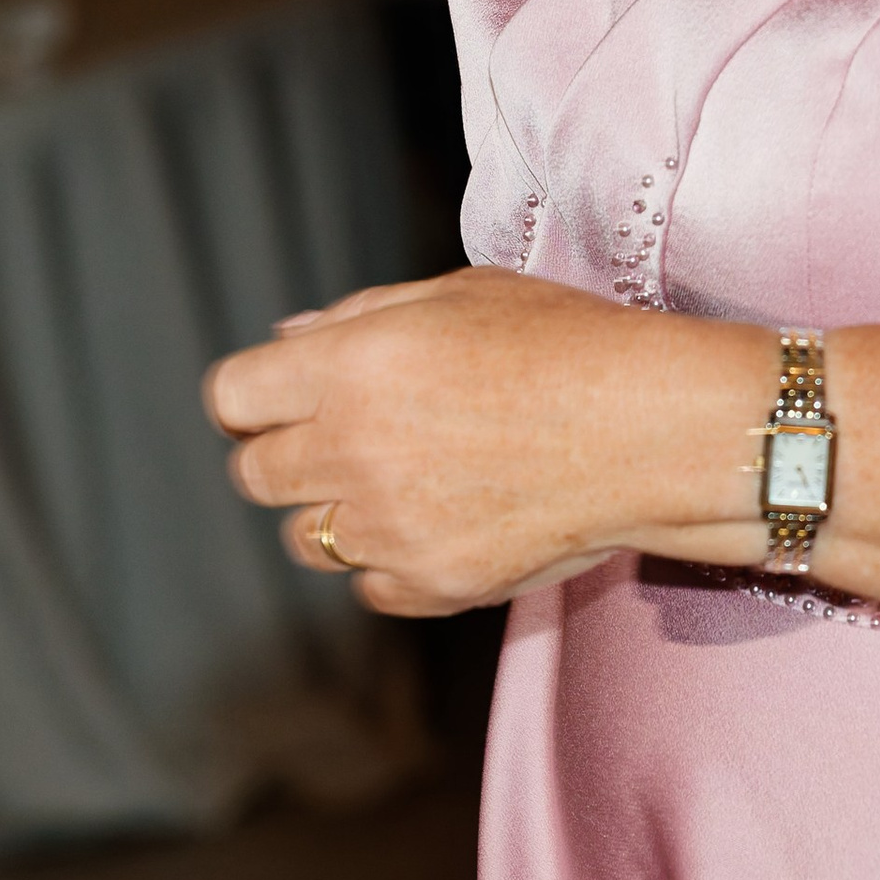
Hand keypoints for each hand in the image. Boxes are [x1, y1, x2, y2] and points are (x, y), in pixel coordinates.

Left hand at [205, 264, 771, 614]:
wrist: (649, 426)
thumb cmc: (563, 341)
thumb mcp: (458, 293)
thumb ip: (358, 316)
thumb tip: (285, 339)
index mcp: (350, 365)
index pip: (230, 397)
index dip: (252, 397)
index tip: (280, 398)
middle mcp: (353, 449)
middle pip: (253, 474)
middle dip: (285, 453)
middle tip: (346, 438)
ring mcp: (388, 528)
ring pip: (304, 540)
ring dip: (334, 512)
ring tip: (404, 480)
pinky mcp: (428, 586)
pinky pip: (367, 586)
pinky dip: (390, 562)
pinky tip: (442, 520)